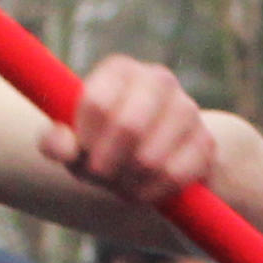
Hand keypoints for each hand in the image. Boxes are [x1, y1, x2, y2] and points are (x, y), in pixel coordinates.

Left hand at [51, 54, 222, 204]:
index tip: (82, 152)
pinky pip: (174, 176)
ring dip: (129, 183)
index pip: (97, 103)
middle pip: (128, 126)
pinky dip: (153, 192)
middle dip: (108, 164)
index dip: (85, 139)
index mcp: (120, 70)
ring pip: (151, 157)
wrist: (153, 160)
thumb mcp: (74, 144)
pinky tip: (145, 191)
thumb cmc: (104, 146)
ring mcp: (187, 108)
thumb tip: (61, 145)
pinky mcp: (205, 142)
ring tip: (121, 184)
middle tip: (101, 176)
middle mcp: (158, 79)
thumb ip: (56, 142)